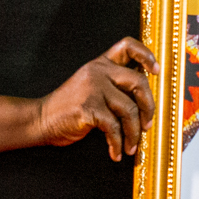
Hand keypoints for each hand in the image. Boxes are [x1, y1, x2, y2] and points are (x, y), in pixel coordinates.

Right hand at [34, 37, 156, 161]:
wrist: (41, 120)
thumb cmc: (69, 108)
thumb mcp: (90, 87)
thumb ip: (113, 86)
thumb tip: (144, 100)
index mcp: (100, 64)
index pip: (127, 46)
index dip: (146, 55)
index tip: (157, 71)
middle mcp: (98, 71)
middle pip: (138, 82)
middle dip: (149, 107)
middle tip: (148, 124)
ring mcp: (92, 88)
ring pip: (129, 109)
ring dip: (134, 133)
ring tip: (131, 146)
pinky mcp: (88, 107)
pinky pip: (114, 127)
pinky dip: (118, 143)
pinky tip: (116, 152)